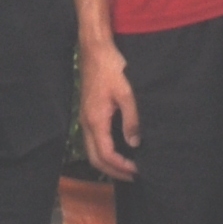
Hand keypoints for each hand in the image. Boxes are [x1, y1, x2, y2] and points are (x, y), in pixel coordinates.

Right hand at [79, 35, 139, 179]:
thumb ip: (131, 119)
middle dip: (112, 171)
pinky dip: (104, 149)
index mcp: (95, 120)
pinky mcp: (88, 111)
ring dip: (108, 161)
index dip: (121, 166)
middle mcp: (86, 122)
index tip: (137, 170)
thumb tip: (134, 144)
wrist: (95, 48)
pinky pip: (93, 139)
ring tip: (126, 165)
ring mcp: (85, 117)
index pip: (105, 155)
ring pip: (92, 150)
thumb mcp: (127, 92)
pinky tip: (118, 146)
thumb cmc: (111, 67)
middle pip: (95, 158)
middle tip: (132, 175)